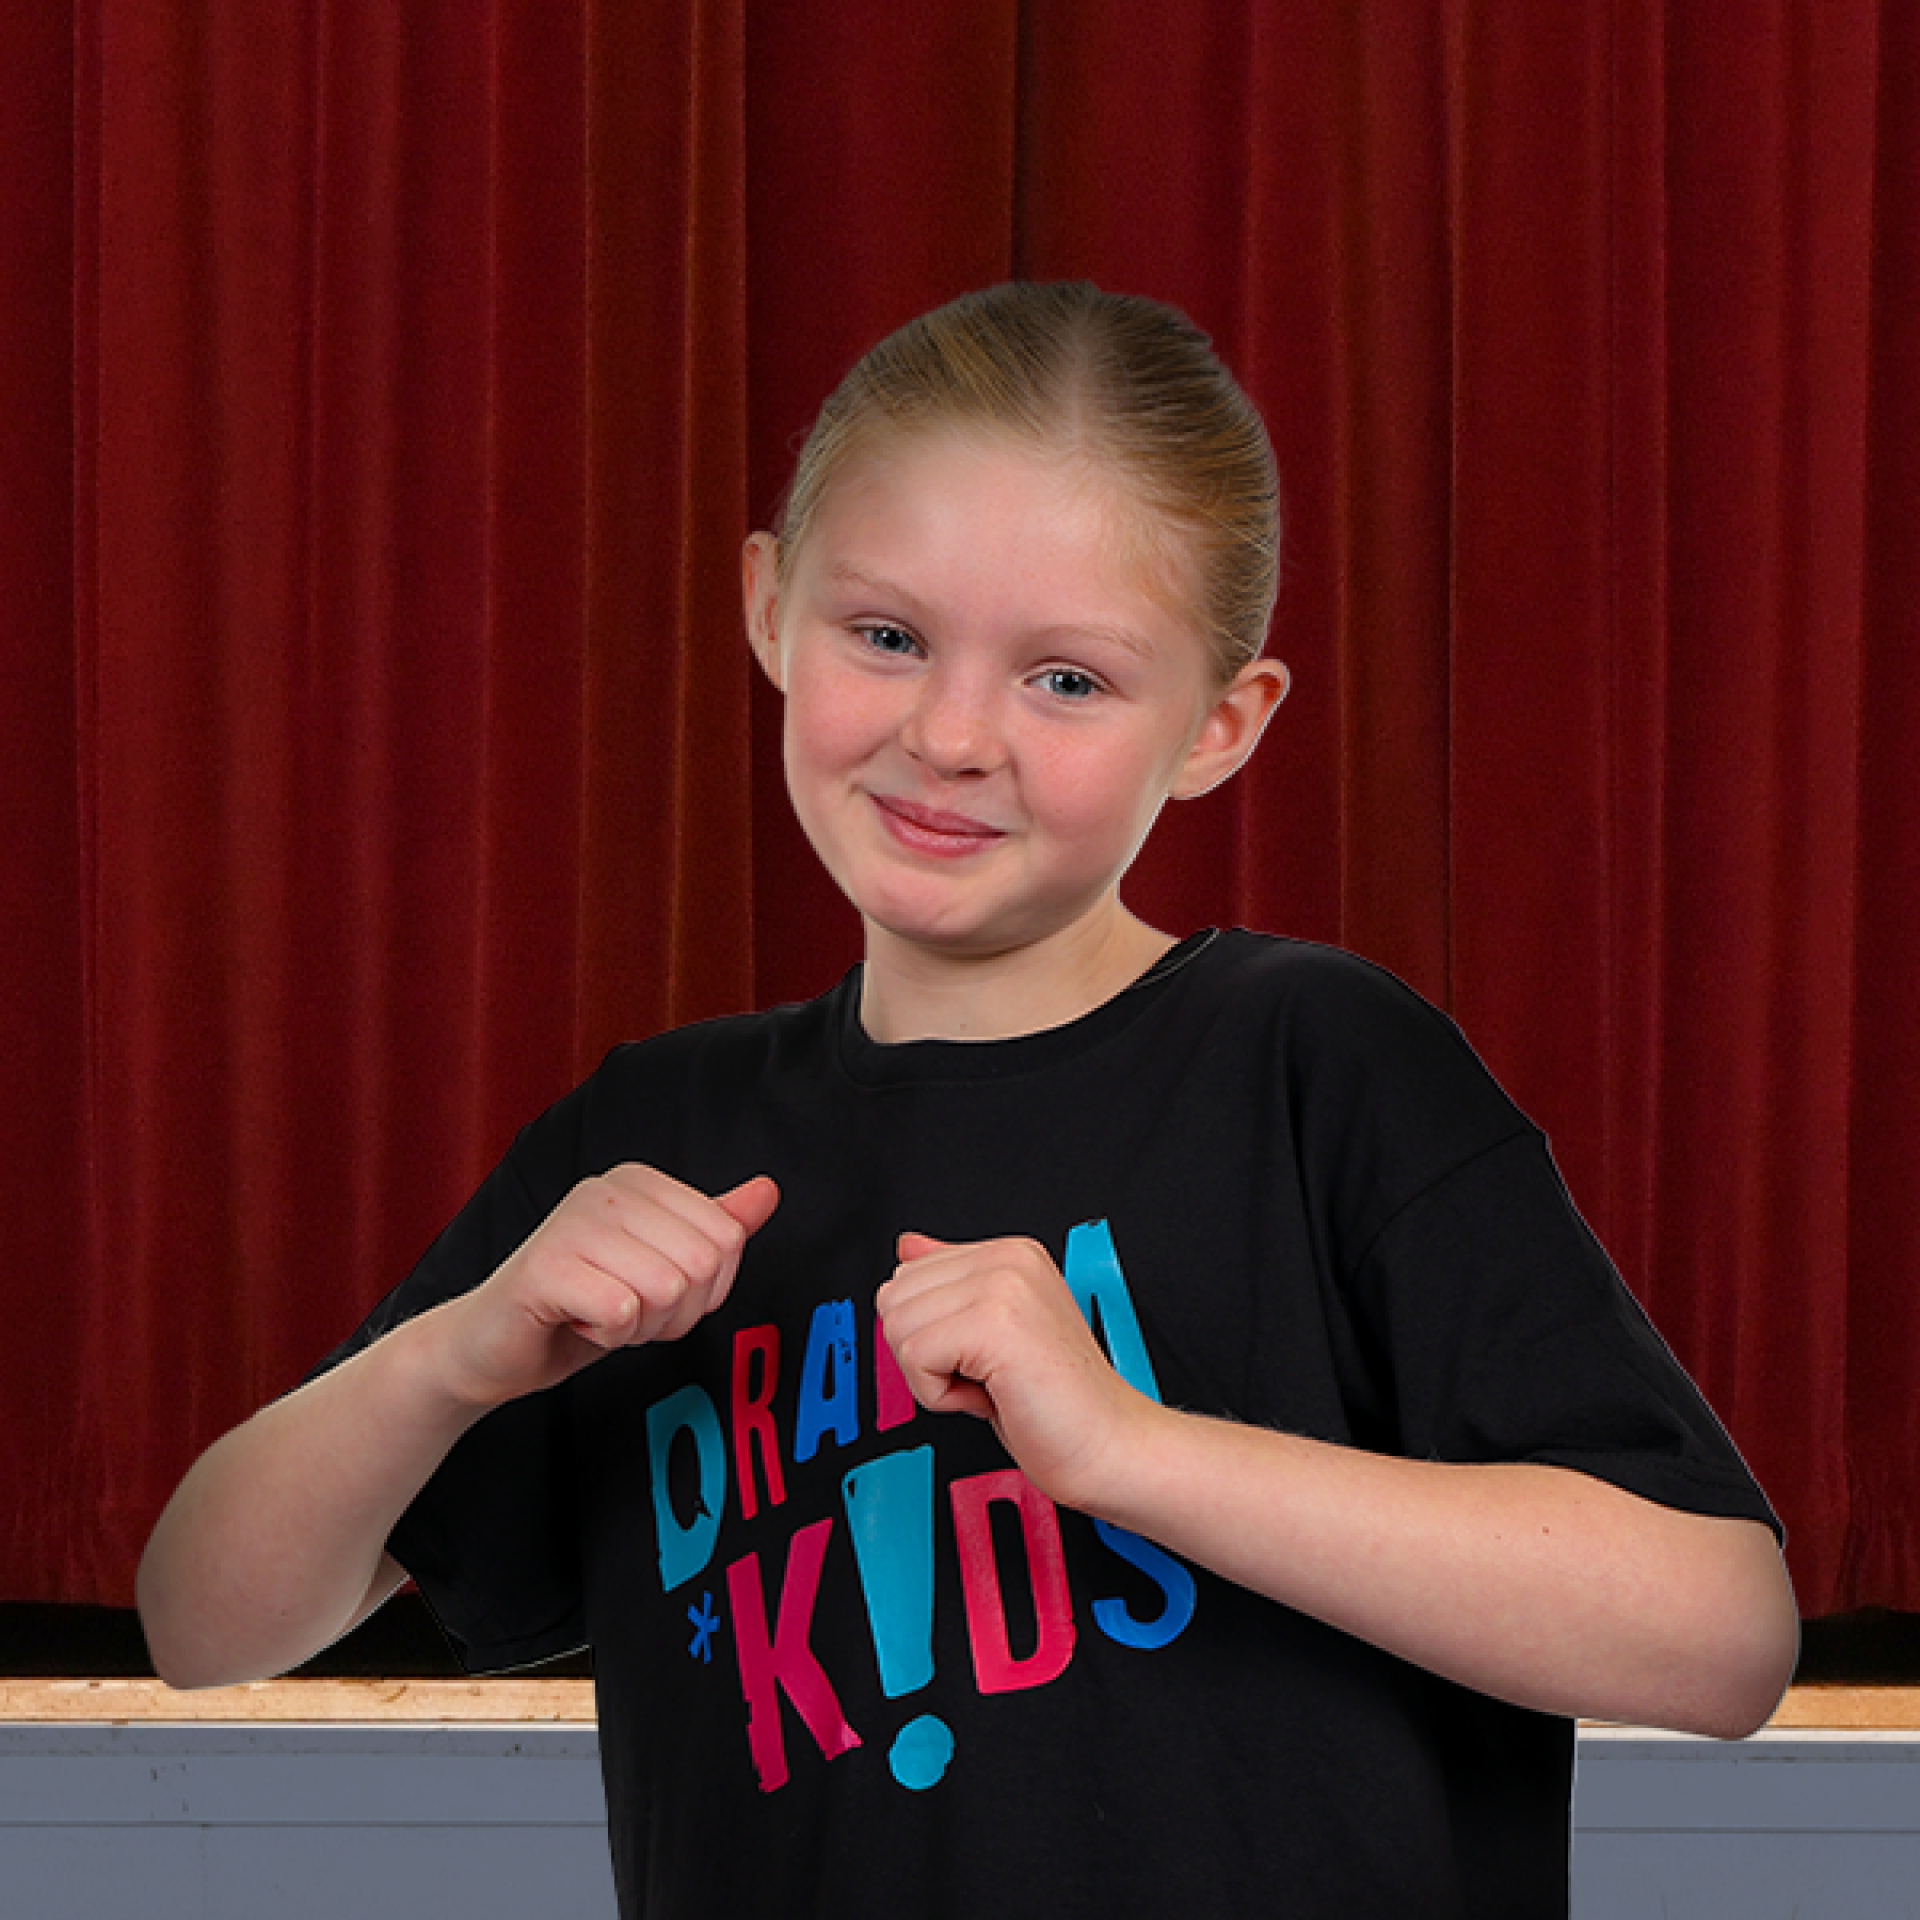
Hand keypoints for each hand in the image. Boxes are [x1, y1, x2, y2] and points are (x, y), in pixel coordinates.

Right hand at [437, 1168, 778, 1408]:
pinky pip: (622, 1313)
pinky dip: (608, 1336)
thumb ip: (714, 1226)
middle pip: (701, 1265)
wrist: (494, 1346)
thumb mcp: (660, 1264)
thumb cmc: (580, 1304)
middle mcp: (607, 1189)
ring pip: (665, 1290)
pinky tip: (575, 1321)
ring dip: (639, 1326)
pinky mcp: (545, 1266)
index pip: (727, 1238)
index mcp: (641, 1181)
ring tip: (599, 1314)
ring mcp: (573, 1222)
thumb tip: (768, 1190)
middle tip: (627, 1310)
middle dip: (673, 1312)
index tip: (655, 1292)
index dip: (704, 1290)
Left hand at [875, 1231, 1156, 1511]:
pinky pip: (915, 1360)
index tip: (985, 1357)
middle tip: (987, 1375)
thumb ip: (951, 1282)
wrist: (1109, 1446)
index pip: (907, 1276)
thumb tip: (906, 1246)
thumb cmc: (1058, 1405)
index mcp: (1009, 1254)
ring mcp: (1004, 1285)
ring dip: (932, 1378)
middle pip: (893, 1298)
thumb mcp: (991, 1331)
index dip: (932, 1336)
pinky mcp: (995, 1323)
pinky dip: (941, 1397)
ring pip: (898, 1328)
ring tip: (991, 1385)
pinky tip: (991, 1397)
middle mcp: (1008, 1258)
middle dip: (924, 1354)